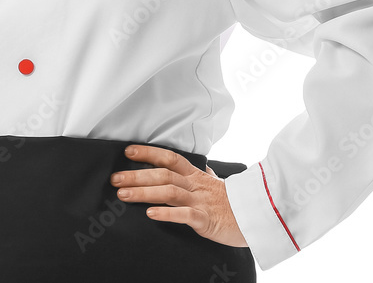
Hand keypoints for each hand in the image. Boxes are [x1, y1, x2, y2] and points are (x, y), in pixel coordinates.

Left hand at [109, 144, 248, 247]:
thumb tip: (201, 165)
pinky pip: (184, 215)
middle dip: (136, 175)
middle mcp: (195, 185)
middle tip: (115, 179)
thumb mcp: (217, 183)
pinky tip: (150, 214)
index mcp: (196, 175)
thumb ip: (205, 174)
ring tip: (123, 194)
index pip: (169, 158)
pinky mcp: (205, 220)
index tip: (128, 151)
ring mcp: (200, 201)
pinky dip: (166, 213)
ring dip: (143, 192)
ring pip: (168, 192)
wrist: (257, 218)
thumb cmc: (234, 203)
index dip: (148, 153)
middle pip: (162, 174)